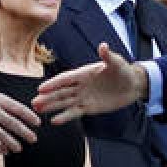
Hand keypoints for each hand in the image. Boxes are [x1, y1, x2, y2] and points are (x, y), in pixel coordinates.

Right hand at [32, 43, 149, 123]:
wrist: (132, 85)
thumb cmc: (123, 70)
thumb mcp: (116, 62)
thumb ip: (107, 56)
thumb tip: (103, 46)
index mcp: (83, 73)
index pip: (65, 79)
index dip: (53, 84)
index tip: (41, 88)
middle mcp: (80, 85)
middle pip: (61, 92)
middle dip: (48, 97)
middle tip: (34, 103)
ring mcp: (83, 97)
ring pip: (64, 102)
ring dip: (51, 106)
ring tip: (38, 110)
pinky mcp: (89, 107)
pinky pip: (75, 112)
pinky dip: (65, 116)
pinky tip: (54, 121)